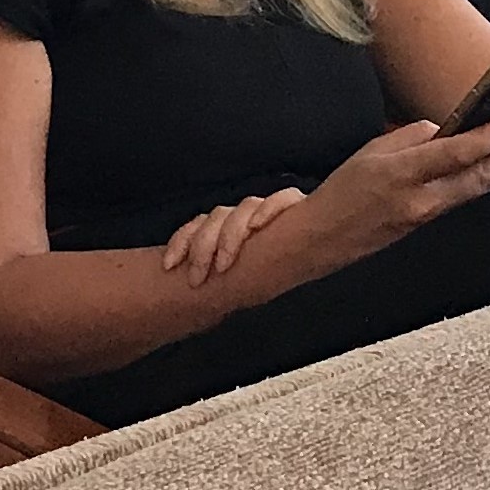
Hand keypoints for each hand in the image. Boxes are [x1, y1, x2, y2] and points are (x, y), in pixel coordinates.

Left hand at [161, 189, 305, 287]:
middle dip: (202, 247)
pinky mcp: (297, 206)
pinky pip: (283, 199)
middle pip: (218, 216)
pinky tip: (258, 227)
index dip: (181, 242)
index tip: (168, 266)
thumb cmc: (276, 269)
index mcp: (229, 228)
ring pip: (245, 207)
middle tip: (197, 277)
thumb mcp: (239, 277)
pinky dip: (270, 210)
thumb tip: (185, 290)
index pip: (199, 225)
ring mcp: (271, 209)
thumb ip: (219, 275)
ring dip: (230, 235)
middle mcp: (247, 216)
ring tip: (225, 263)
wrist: (321, 249)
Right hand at [276, 117, 489, 283]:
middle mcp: (419, 198)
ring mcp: (425, 216)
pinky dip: (480, 185)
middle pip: (476, 179)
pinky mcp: (426, 226)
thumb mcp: (370, 152)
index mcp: (401, 172)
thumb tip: (441, 131)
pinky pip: (459, 201)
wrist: (321, 239)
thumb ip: (410, 138)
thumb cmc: (341, 192)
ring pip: (473, 192)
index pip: (456, 152)